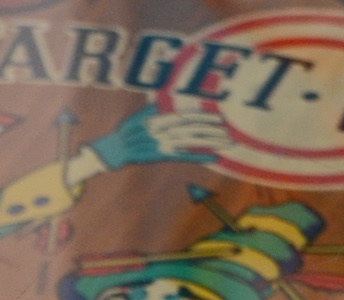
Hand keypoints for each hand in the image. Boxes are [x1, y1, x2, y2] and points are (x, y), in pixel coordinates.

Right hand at [89, 106, 227, 170]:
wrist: (115, 148)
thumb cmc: (129, 129)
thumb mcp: (142, 114)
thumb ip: (157, 107)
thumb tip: (168, 98)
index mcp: (159, 118)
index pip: (185, 116)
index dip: (202, 116)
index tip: (218, 114)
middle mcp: (162, 131)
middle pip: (191, 129)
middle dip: (210, 129)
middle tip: (228, 128)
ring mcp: (163, 144)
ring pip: (191, 142)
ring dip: (210, 142)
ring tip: (228, 141)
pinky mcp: (162, 156)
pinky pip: (184, 156)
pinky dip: (199, 156)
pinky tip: (214, 157)